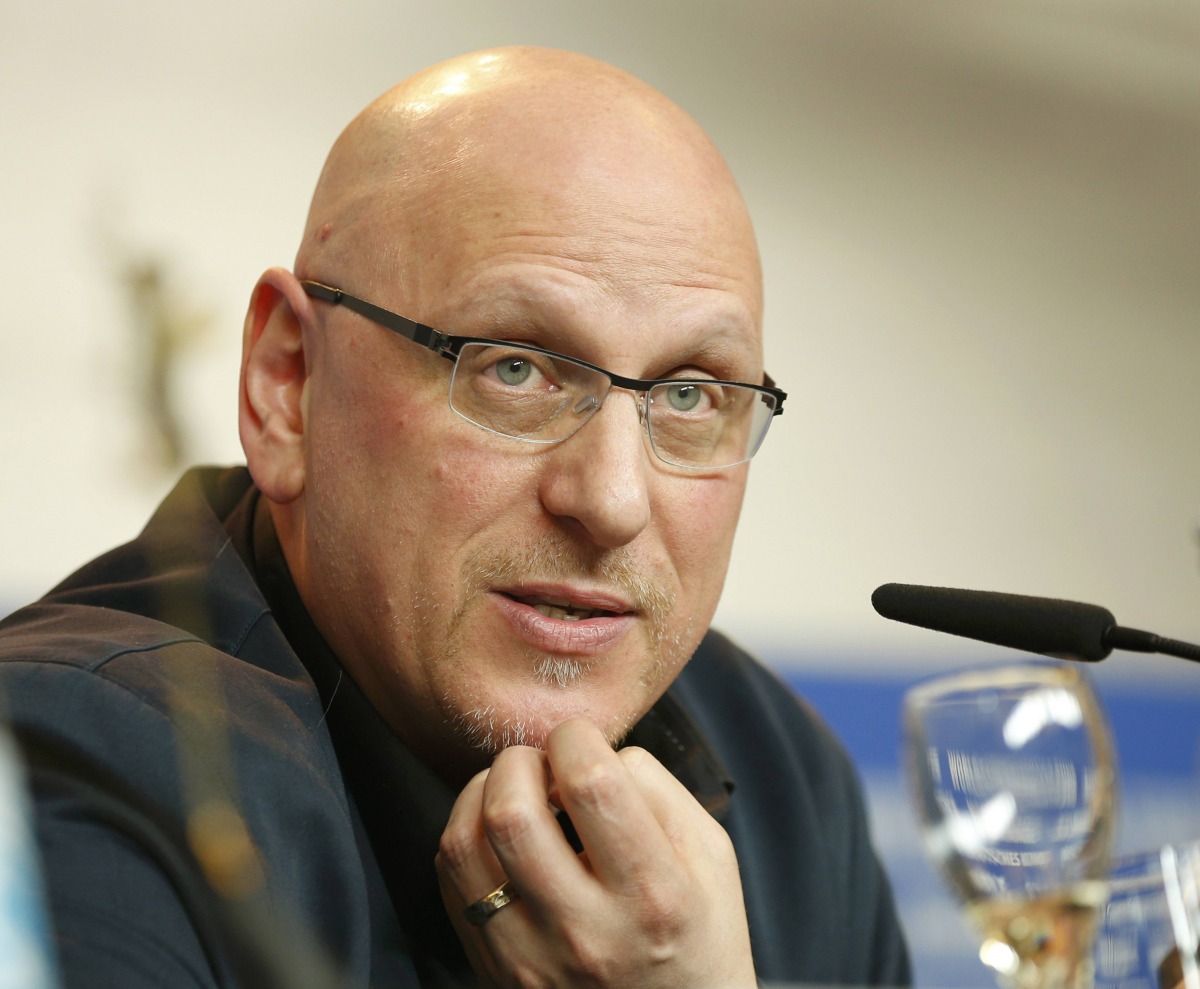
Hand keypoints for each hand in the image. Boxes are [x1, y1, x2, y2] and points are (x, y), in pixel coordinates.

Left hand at [436, 718, 756, 987]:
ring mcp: (531, 959)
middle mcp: (586, 931)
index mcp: (652, 894)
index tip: (581, 742)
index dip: (576, 738)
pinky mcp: (494, 972)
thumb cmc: (698, 934)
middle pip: (511, 812)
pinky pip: (450, 882)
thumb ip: (658, 789)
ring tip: (512, 791)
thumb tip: (597, 751)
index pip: (591, 784)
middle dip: (518, 760)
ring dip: (480, 793)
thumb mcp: (711, 856)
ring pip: (464, 845)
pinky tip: (497, 833)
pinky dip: (464, 835)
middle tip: (541, 764)